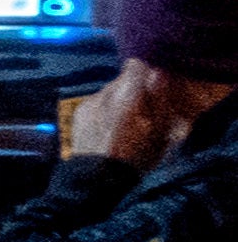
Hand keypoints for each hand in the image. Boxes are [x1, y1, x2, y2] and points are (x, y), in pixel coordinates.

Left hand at [80, 60, 220, 169]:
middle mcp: (107, 94)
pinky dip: (104, 109)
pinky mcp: (80, 111)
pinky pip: (97, 102)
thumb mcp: (161, 132)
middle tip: (143, 105)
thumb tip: (160, 75)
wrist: (97, 176)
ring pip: (110, 91)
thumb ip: (161, 100)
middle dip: (134, 88)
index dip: (146, 72)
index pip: (136, 65)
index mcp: (130, 97)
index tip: (153, 82)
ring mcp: (91, 101)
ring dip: (119, 99)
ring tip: (125, 120)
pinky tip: (108, 126)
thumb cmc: (135, 157)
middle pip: (123, 78)